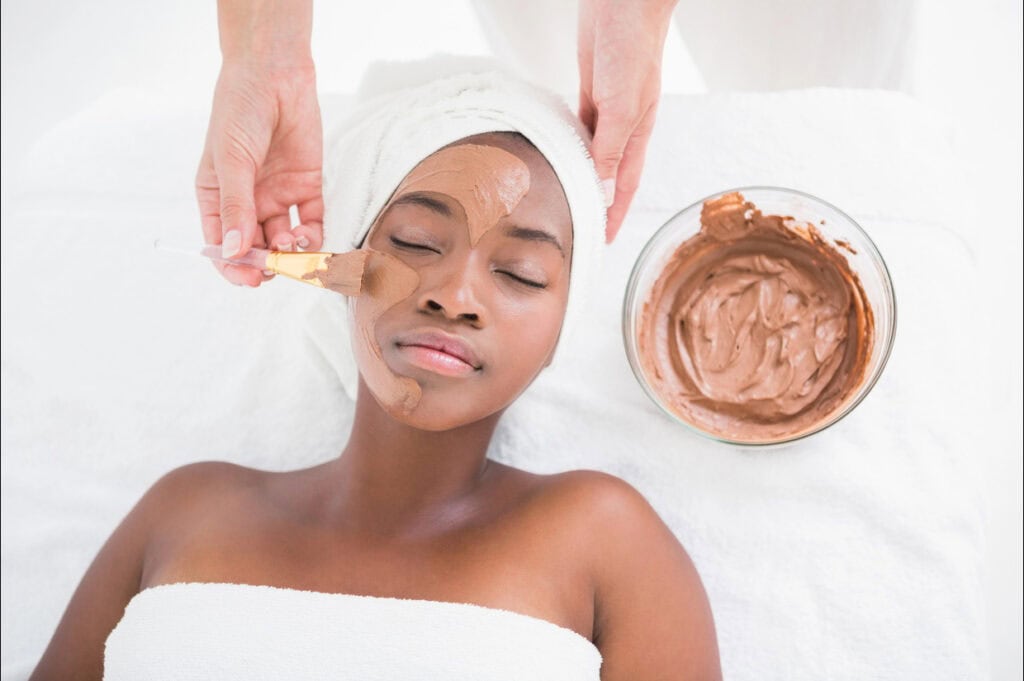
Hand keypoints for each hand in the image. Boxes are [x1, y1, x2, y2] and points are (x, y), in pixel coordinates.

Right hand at [196, 60, 322, 286]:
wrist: (274, 74)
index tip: (249, 279)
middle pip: (255, 246)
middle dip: (265, 263)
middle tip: (276, 269)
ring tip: (293, 244)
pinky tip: (309, 237)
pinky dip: (312, 236)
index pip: (222, 244)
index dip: (234, 266)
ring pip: (283, 239)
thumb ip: (236, 207)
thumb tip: (232, 251)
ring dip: (289, 251)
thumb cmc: (239, 111)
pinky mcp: (307, 187)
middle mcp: (247, 201)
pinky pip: (311, 222)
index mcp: (217, 197)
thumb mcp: (231, 160)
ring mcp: (277, 195)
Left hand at [578, 0, 676, 243]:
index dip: (615, 215)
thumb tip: (603, 188)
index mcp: (638, 132)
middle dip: (597, 201)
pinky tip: (556, 149)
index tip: (603, 241)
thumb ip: (609, 147)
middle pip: (608, 173)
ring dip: (580, 172)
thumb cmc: (633, 47)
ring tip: (564, 195)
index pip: (625, 186)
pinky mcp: (590, 86)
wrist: (626, 0)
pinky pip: (577, 123)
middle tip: (580, 226)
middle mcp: (623, 124)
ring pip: (590, 150)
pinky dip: (568, 140)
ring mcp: (605, 105)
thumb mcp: (622, 106)